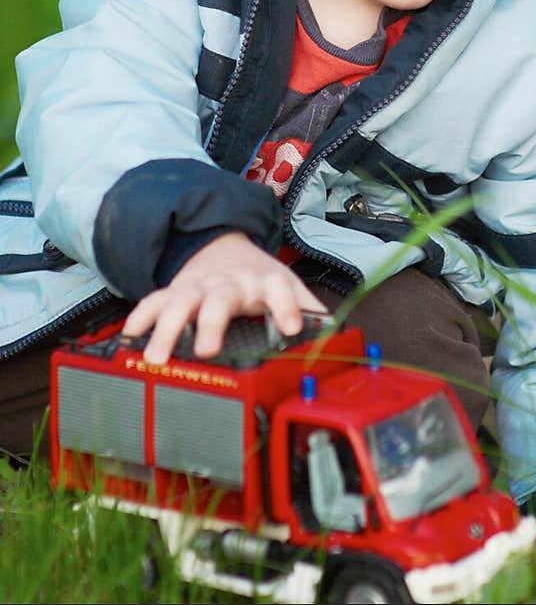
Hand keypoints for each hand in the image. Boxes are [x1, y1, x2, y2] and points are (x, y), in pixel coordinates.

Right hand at [121, 231, 325, 364]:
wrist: (223, 247)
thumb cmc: (258, 277)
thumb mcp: (286, 285)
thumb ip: (309, 308)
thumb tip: (336, 335)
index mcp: (264, 282)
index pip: (280, 289)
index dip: (287, 306)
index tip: (291, 327)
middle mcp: (230, 283)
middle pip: (220, 299)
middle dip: (211, 322)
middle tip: (206, 349)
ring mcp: (200, 286)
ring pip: (181, 302)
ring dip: (168, 327)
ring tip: (157, 357)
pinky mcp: (175, 290)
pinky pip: (154, 300)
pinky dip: (141, 316)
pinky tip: (130, 335)